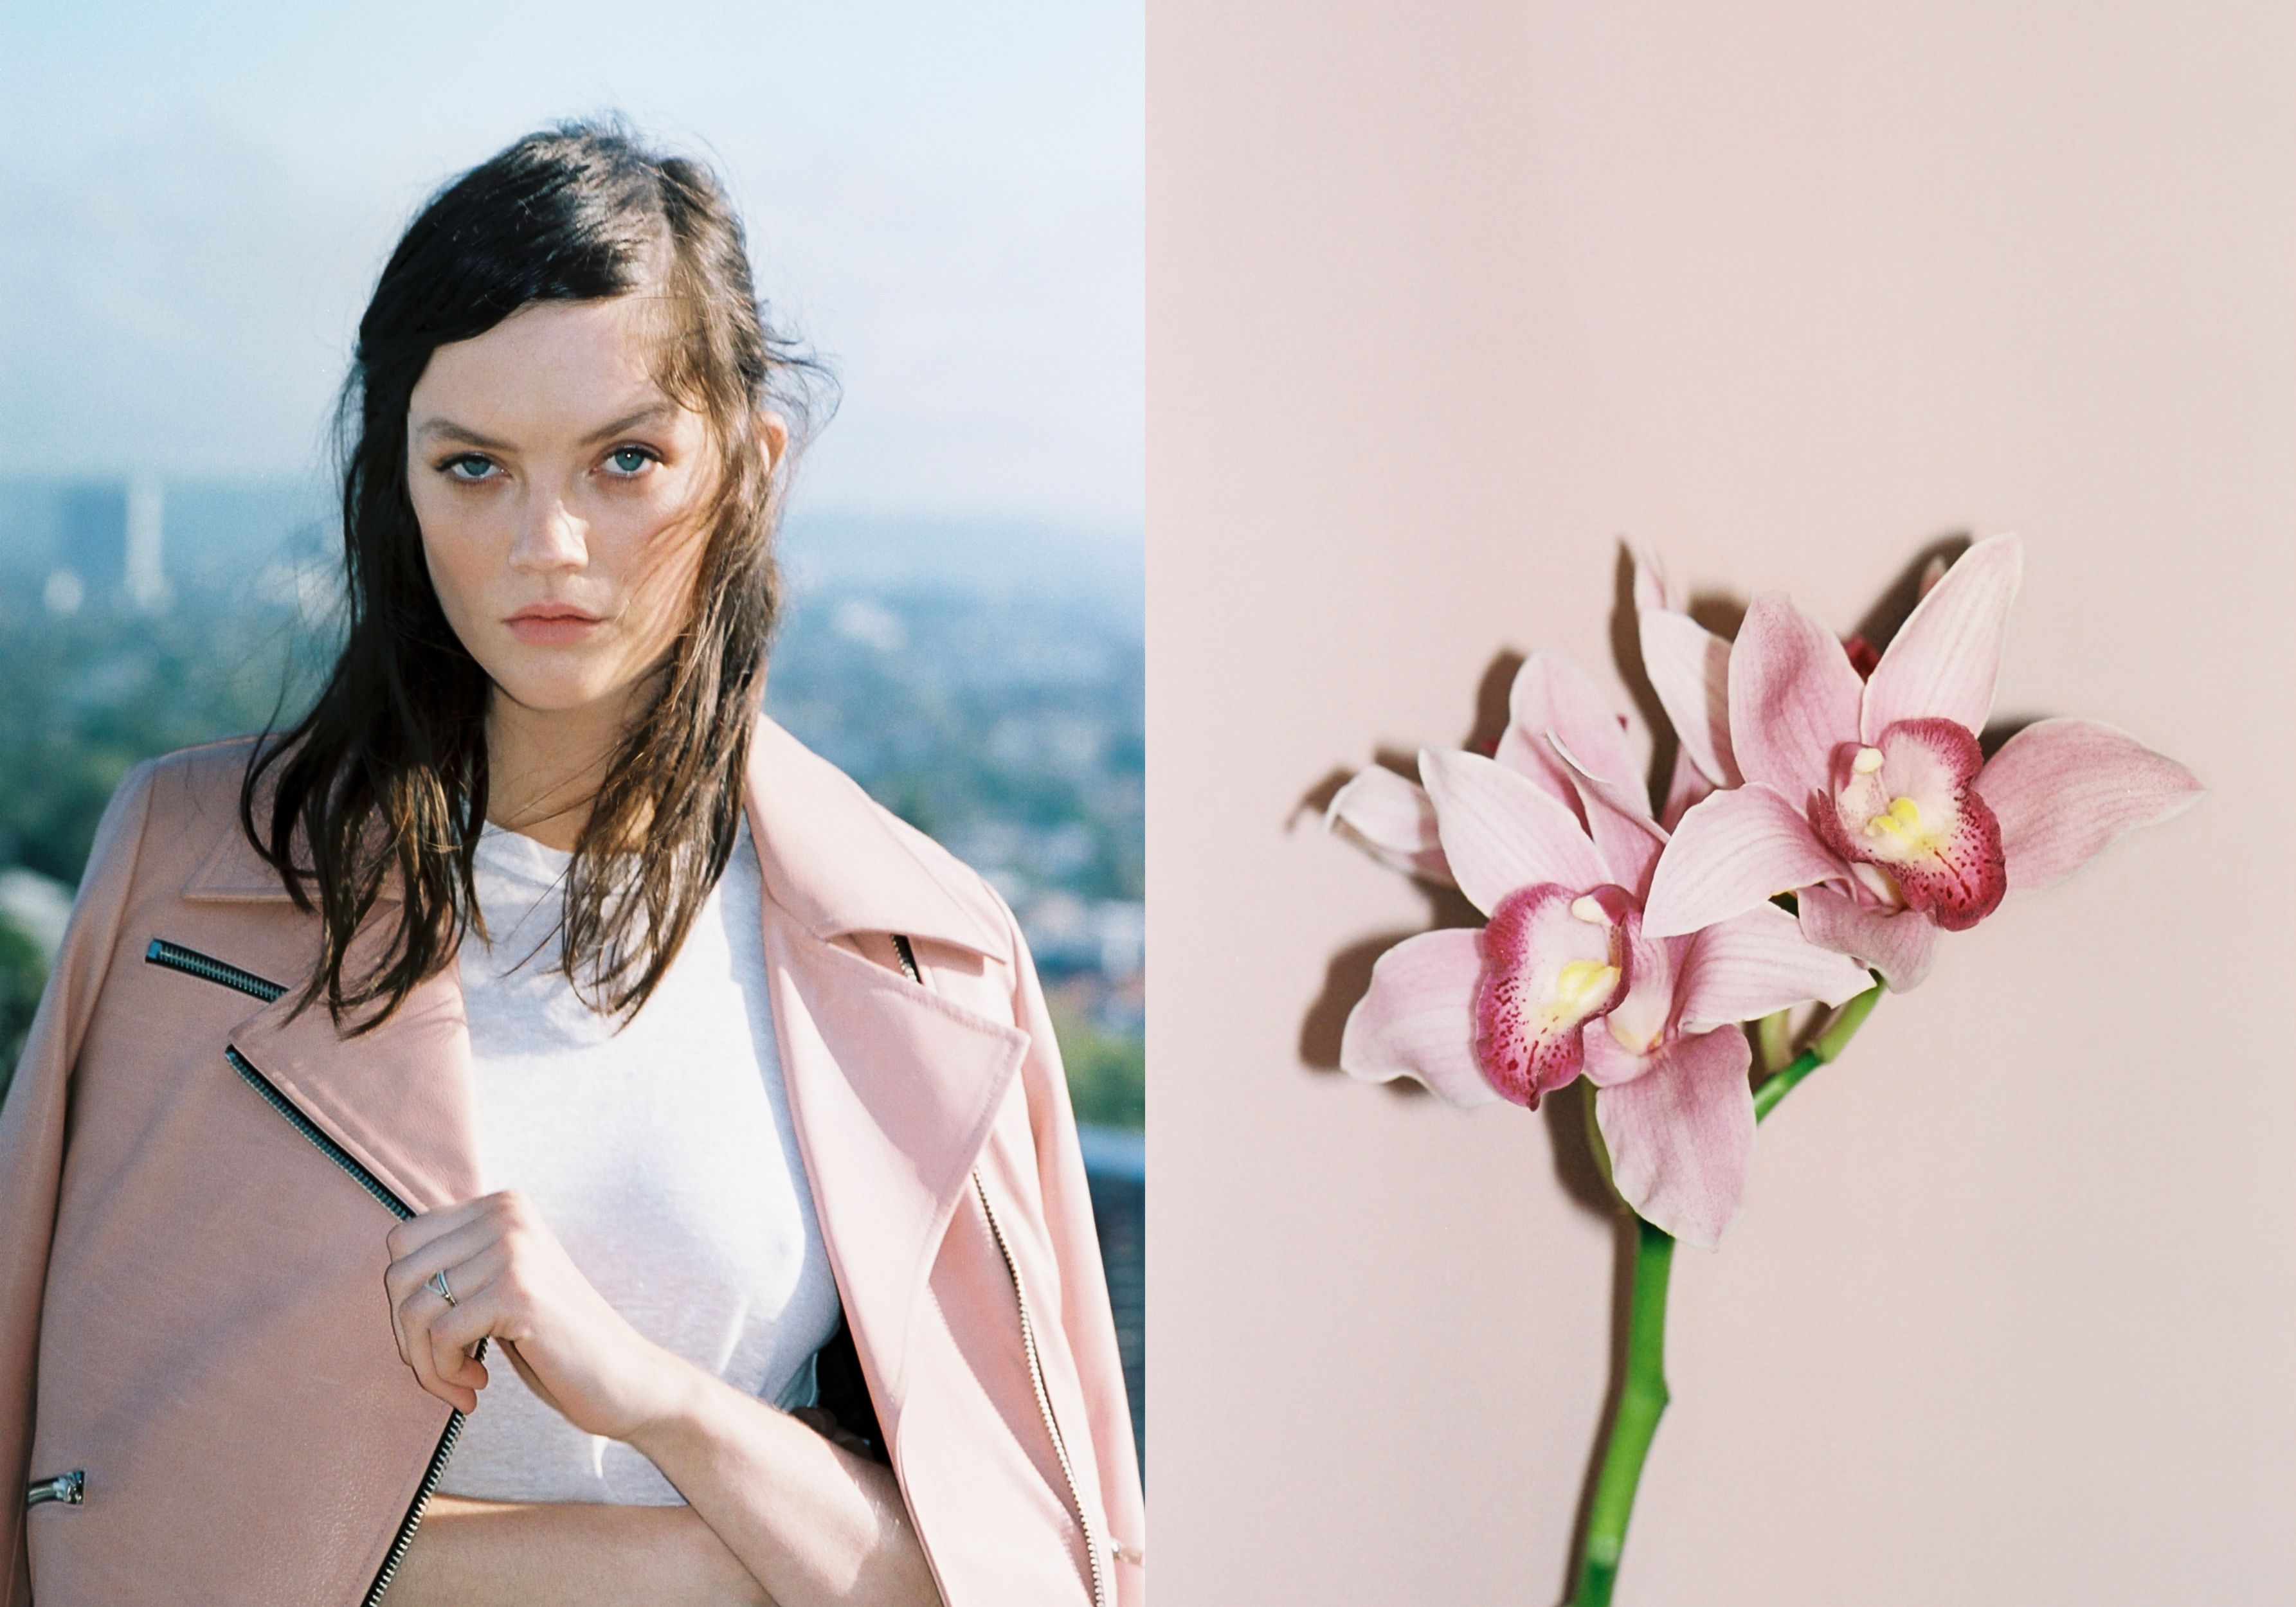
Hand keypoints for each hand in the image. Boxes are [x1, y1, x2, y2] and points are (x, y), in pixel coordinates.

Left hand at [383, 1190, 689, 1441]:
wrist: (626, 1378)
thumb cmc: (555, 1343)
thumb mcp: (499, 1288)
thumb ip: (456, 1266)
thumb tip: (390, 1273)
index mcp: (502, 1206)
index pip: (402, 1242)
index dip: (404, 1301)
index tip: (437, 1341)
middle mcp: (507, 1214)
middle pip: (399, 1275)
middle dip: (408, 1337)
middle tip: (443, 1371)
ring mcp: (513, 1249)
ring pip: (413, 1309)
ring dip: (425, 1364)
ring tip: (460, 1384)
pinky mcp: (518, 1292)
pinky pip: (441, 1336)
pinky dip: (445, 1374)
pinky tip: (478, 1387)